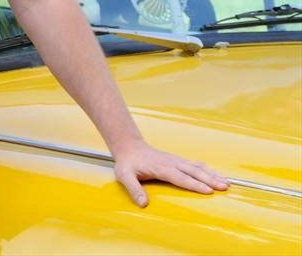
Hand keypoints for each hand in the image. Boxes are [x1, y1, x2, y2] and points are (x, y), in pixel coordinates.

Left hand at [113, 141, 228, 206]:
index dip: (194, 184)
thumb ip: (134, 189)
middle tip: (225, 187)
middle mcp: (171, 163)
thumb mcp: (124, 176)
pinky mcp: (177, 160)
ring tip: (226, 182)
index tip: (208, 190)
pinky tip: (216, 174)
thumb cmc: (127, 163)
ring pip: (197, 167)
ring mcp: (175, 160)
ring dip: (212, 174)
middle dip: (210, 179)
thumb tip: (143, 204)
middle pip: (193, 171)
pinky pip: (195, 164)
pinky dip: (207, 169)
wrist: (129, 146)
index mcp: (160, 167)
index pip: (180, 177)